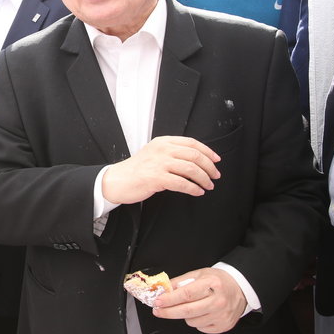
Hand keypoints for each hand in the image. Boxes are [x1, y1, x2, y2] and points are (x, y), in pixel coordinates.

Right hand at [102, 136, 220, 204]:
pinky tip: (197, 192)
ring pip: (191, 169)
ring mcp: (159, 163)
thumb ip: (170, 152)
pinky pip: (182, 183)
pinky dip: (193, 188)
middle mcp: (162, 150)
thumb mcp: (153, 153)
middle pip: (195, 155)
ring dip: (204, 179)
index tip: (216, 160)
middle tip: (215, 176)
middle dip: (209, 167)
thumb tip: (195, 159)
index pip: (191, 143)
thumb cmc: (135, 170)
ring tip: (208, 186)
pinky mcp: (157, 178)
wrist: (117, 180)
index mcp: (162, 142)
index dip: (208, 152)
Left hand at [152, 267, 246, 333]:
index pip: (186, 294)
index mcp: (212, 284)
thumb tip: (163, 290)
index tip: (157, 301)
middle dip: (168, 312)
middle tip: (157, 311)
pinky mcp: (224, 325)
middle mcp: (219, 301)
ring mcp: (222, 315)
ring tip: (189, 306)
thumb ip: (180, 281)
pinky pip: (201, 328)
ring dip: (184, 315)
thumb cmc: (218, 280)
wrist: (240, 289)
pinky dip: (195, 321)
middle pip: (187, 311)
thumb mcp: (199, 274)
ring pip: (192, 321)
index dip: (170, 299)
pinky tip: (200, 313)